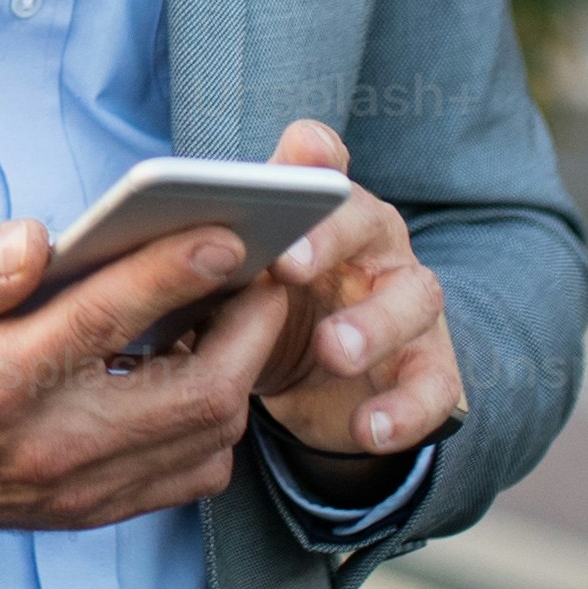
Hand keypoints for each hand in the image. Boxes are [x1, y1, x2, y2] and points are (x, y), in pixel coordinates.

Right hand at [0, 212, 291, 554]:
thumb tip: (38, 238)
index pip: (110, 318)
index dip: (178, 270)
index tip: (229, 230)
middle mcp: (45, 446)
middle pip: (194, 394)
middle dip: (250, 327)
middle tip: (266, 269)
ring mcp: (72, 489)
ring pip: (205, 440)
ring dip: (240, 374)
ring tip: (234, 312)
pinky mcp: (83, 511)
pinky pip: (186, 477)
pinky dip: (213, 424)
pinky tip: (195, 372)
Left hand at [240, 118, 463, 495]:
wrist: (314, 383)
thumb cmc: (266, 311)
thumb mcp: (231, 283)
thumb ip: (208, 256)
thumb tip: (153, 247)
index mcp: (323, 207)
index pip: (322, 164)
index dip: (310, 160)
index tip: (295, 159)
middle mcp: (375, 243)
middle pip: (367, 221)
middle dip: (329, 239)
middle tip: (287, 265)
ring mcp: (410, 302)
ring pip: (414, 298)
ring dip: (375, 325)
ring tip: (334, 352)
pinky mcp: (432, 365)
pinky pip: (435, 384)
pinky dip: (406, 410)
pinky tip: (369, 429)